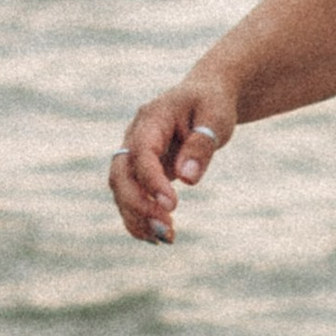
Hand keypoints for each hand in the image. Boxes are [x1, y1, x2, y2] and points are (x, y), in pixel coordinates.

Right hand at [109, 76, 236, 243]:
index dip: (152, 181)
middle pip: (120, 174)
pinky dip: (140, 220)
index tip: (172, 206)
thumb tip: (186, 179)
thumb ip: (201, 145)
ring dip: (138, 218)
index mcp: (151, 118)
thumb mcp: (216, 118)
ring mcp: (133, 155)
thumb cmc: (212, 104)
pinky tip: (161, 237)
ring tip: (167, 238)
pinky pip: (130, 198)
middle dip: (138, 205)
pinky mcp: (139, 171)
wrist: (204, 97)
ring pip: (120, 191)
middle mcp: (134, 136)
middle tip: (167, 228)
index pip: (142, 153)